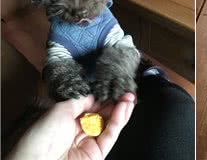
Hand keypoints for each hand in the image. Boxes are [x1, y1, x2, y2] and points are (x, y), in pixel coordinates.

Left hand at [7, 93, 134, 159]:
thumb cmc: (41, 137)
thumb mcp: (60, 109)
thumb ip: (80, 101)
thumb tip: (94, 95)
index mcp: (65, 121)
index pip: (90, 107)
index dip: (102, 97)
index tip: (113, 88)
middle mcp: (77, 132)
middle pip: (101, 115)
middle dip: (114, 103)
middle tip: (126, 91)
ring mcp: (88, 143)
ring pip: (109, 124)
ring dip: (121, 110)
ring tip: (130, 98)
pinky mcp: (98, 153)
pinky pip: (110, 135)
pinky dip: (118, 121)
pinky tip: (123, 109)